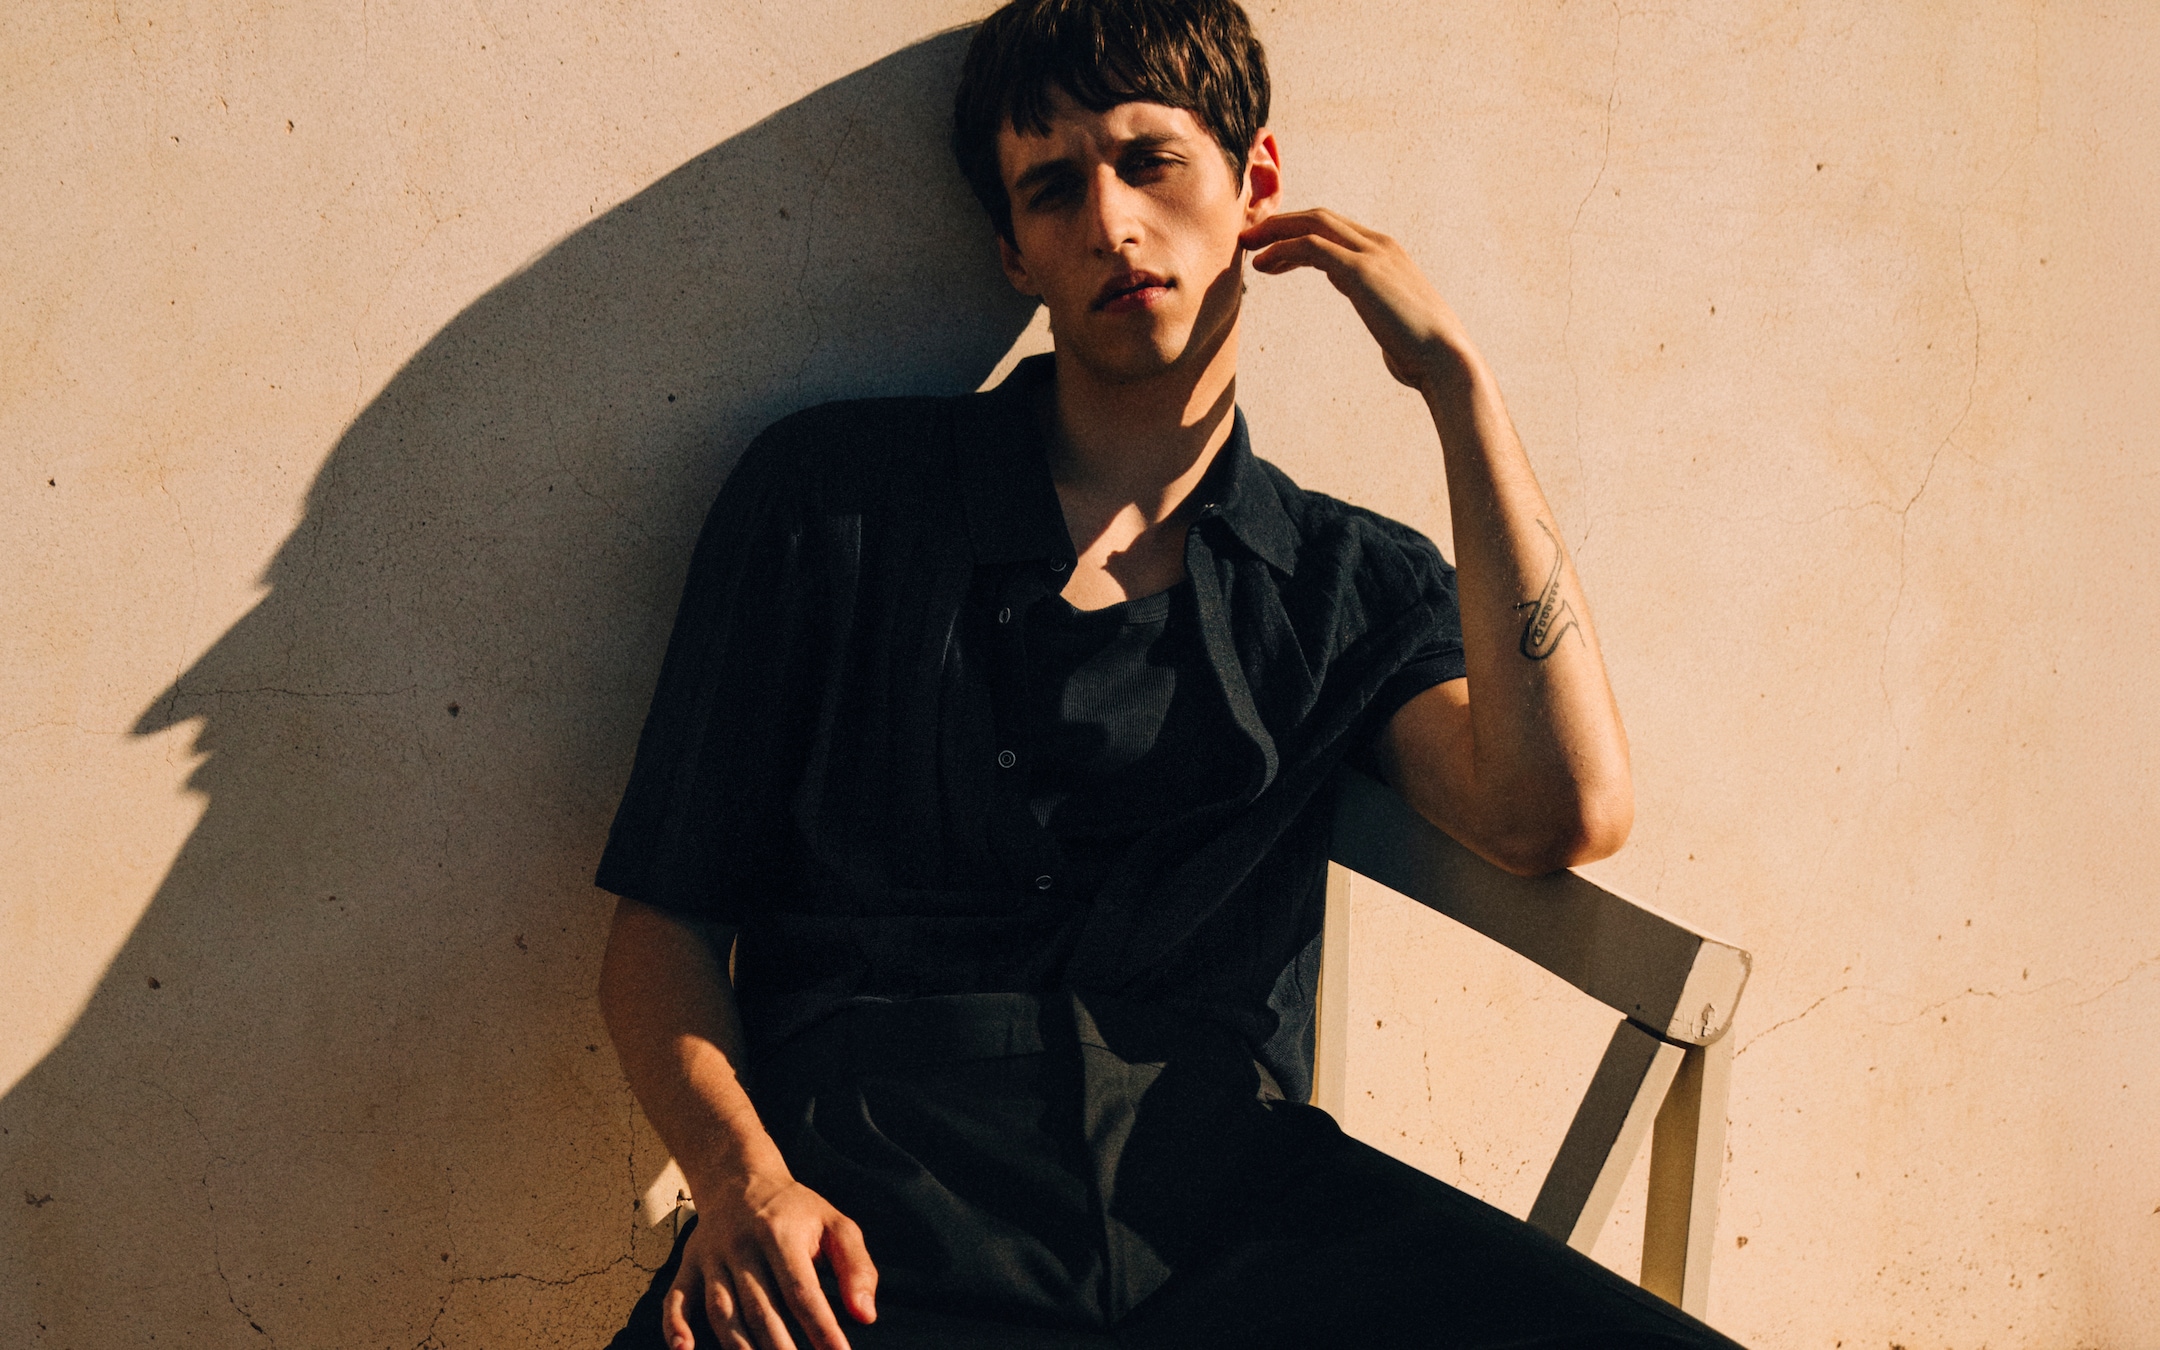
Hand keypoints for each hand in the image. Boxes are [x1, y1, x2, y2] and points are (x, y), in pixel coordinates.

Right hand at [663, 1172, 876, 1349]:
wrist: (740, 1177)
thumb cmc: (796, 1210)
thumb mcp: (835, 1224)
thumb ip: (856, 1266)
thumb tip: (865, 1315)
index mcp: (780, 1232)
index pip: (801, 1289)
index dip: (820, 1327)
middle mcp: (741, 1245)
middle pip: (760, 1307)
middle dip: (781, 1348)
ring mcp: (711, 1256)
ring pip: (722, 1310)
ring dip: (739, 1348)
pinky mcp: (689, 1265)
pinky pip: (676, 1298)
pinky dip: (674, 1326)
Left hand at [1240, 209, 1476, 394]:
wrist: (1446, 360)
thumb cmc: (1422, 351)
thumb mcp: (1393, 316)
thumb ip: (1376, 300)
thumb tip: (1366, 301)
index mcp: (1388, 254)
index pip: (1337, 229)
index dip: (1300, 233)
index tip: (1272, 248)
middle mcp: (1380, 245)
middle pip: (1320, 218)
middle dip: (1282, 223)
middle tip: (1250, 237)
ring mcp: (1372, 254)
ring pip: (1313, 225)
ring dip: (1275, 231)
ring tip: (1247, 245)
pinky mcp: (1360, 271)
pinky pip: (1311, 247)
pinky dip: (1282, 249)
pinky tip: (1262, 265)